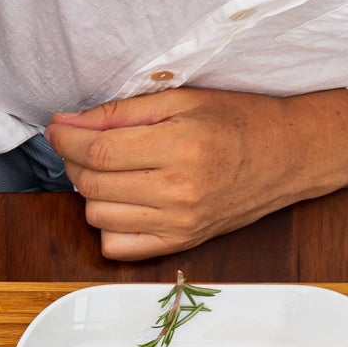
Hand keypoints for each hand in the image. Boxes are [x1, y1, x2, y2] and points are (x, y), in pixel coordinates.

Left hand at [48, 88, 347, 259]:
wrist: (289, 155)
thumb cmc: (239, 120)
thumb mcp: (183, 100)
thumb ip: (122, 112)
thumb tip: (68, 122)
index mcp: (182, 147)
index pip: (99, 151)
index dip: (67, 140)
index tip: (57, 128)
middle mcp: (179, 190)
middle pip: (92, 185)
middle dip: (75, 161)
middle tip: (84, 144)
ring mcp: (179, 223)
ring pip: (98, 217)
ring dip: (91, 192)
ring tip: (111, 169)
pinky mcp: (180, 244)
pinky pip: (117, 246)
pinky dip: (108, 224)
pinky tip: (123, 200)